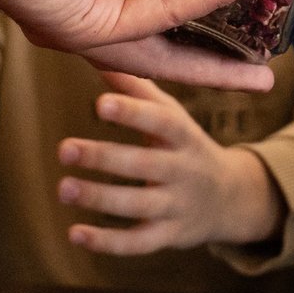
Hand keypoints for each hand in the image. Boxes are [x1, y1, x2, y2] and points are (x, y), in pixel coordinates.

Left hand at [0, 0, 276, 91]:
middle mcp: (69, 0)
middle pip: (152, 43)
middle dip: (207, 58)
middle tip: (258, 66)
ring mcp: (72, 20)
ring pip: (159, 52)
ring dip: (215, 61)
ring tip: (267, 70)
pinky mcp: (80, 23)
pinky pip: (157, 17)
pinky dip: (206, 0)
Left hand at [58, 72, 284, 255]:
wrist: (230, 198)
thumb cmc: (186, 146)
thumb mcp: (171, 114)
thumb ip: (136, 89)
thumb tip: (101, 49)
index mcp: (183, 136)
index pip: (161, 122)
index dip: (132, 112)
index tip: (100, 102)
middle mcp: (183, 170)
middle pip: (145, 165)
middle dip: (104, 158)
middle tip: (64, 148)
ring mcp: (177, 206)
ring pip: (138, 205)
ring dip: (99, 198)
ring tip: (63, 187)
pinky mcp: (168, 235)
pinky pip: (138, 243)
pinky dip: (106, 242)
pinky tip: (73, 234)